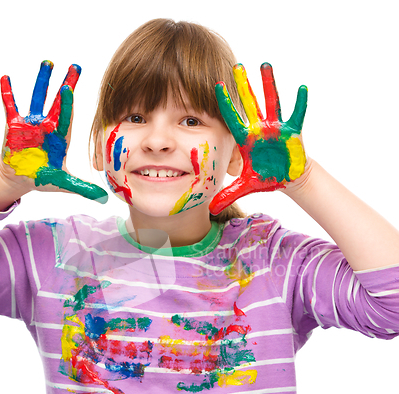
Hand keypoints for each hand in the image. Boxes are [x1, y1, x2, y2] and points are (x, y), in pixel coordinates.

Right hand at [0, 60, 107, 202]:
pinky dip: (8, 94)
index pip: (67, 118)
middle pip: (58, 102)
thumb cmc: (42, 178)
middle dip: (66, 85)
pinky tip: (6, 78)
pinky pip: (10, 106)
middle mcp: (48, 127)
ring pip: (37, 98)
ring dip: (42, 82)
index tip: (70, 88)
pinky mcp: (14, 126)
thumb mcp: (63, 183)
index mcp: (61, 138)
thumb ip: (82, 188)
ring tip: (48, 62)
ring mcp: (31, 124)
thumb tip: (104, 199)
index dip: (68, 104)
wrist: (20, 179)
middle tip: (76, 67)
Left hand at [209, 63, 306, 214]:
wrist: (287, 178)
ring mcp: (276, 128)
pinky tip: (301, 87)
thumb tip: (209, 211)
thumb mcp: (245, 186)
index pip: (232, 119)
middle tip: (236, 65)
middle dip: (243, 86)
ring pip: (271, 102)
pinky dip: (300, 103)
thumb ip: (228, 195)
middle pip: (250, 105)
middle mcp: (259, 129)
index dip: (224, 105)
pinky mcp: (292, 131)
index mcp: (246, 140)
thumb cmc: (266, 177)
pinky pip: (296, 114)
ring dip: (268, 84)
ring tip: (264, 65)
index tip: (215, 86)